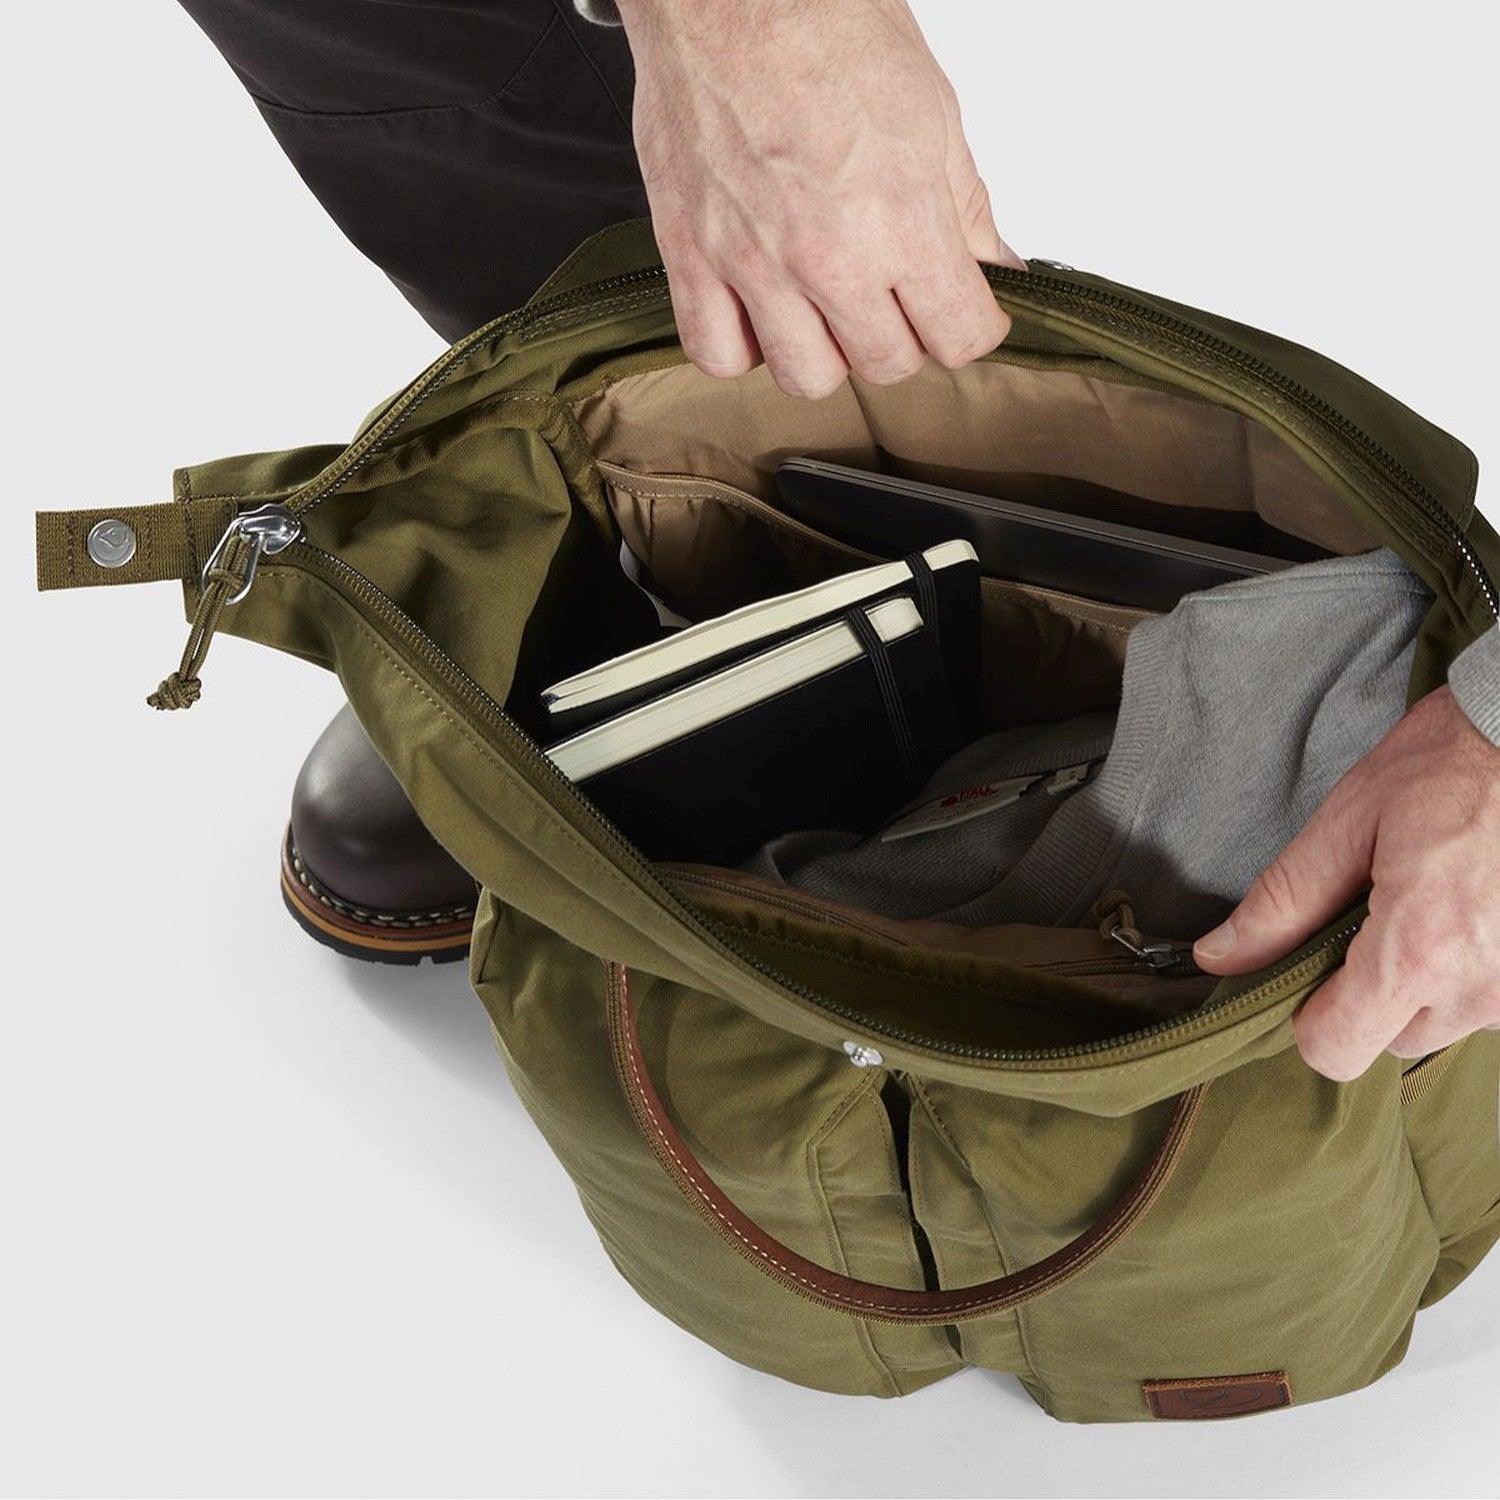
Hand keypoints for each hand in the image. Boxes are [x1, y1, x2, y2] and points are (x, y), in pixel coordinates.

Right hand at [612, 0, 1023, 398]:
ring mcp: (753, 262)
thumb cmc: (823, 23)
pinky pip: (718, 355)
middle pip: (888, 366)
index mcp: (900, 213)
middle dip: (903, 338)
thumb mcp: (931, 110)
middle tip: (893, 296)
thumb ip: (966, 206)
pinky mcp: (691, 256)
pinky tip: (761, 312)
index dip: (972, 326)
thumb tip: (997, 265)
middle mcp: (827, 252)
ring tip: (825, 308)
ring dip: (827, 353)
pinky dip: (743, 349)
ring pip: (808, 378)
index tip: (961, 308)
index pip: (961, 336)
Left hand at [1192, 685, 1499, 1079]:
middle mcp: (1480, 989)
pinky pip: (1486, 1000)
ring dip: (1421, 981)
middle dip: (1365, 992)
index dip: (1305, 1014)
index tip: (1306, 965)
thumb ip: (1282, 902)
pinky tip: (1467, 907)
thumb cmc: (1450, 765)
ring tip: (1428, 900)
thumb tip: (1220, 956)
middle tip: (1372, 913)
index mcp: (1419, 953)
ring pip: (1440, 1023)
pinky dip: (1466, 968)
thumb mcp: (1349, 822)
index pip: (1333, 1049)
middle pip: (1386, 1040)